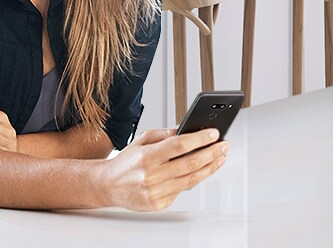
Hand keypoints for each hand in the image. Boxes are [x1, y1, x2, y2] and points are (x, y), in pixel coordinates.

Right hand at [97, 127, 228, 210]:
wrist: (108, 185)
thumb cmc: (126, 162)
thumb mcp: (142, 140)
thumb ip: (165, 134)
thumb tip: (188, 130)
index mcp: (147, 156)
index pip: (180, 145)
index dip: (200, 139)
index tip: (214, 133)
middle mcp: (151, 175)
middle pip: (190, 163)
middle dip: (212, 153)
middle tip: (223, 146)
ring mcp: (155, 191)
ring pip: (191, 179)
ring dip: (210, 167)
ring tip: (219, 158)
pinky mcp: (158, 204)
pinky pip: (182, 190)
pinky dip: (194, 179)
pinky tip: (202, 171)